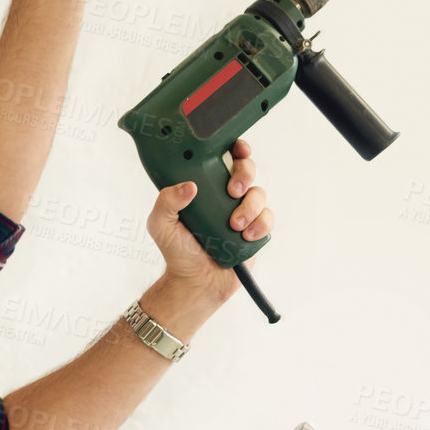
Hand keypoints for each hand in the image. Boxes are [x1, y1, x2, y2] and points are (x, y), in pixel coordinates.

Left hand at [147, 138, 271, 303]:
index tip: (238, 148)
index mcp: (203, 187)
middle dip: (244, 174)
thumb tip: (189, 186)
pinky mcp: (256, 230)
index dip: (234, 148)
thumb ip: (166, 202)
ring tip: (233, 225)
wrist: (195, 282)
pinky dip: (260, 224)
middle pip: (247, 169)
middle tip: (232, 191)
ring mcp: (243, 211)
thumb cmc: (176, 250)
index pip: (222, 158)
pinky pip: (268, 218)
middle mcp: (225, 195)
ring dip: (249, 207)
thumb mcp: (160, 224)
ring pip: (259, 194)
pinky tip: (245, 235)